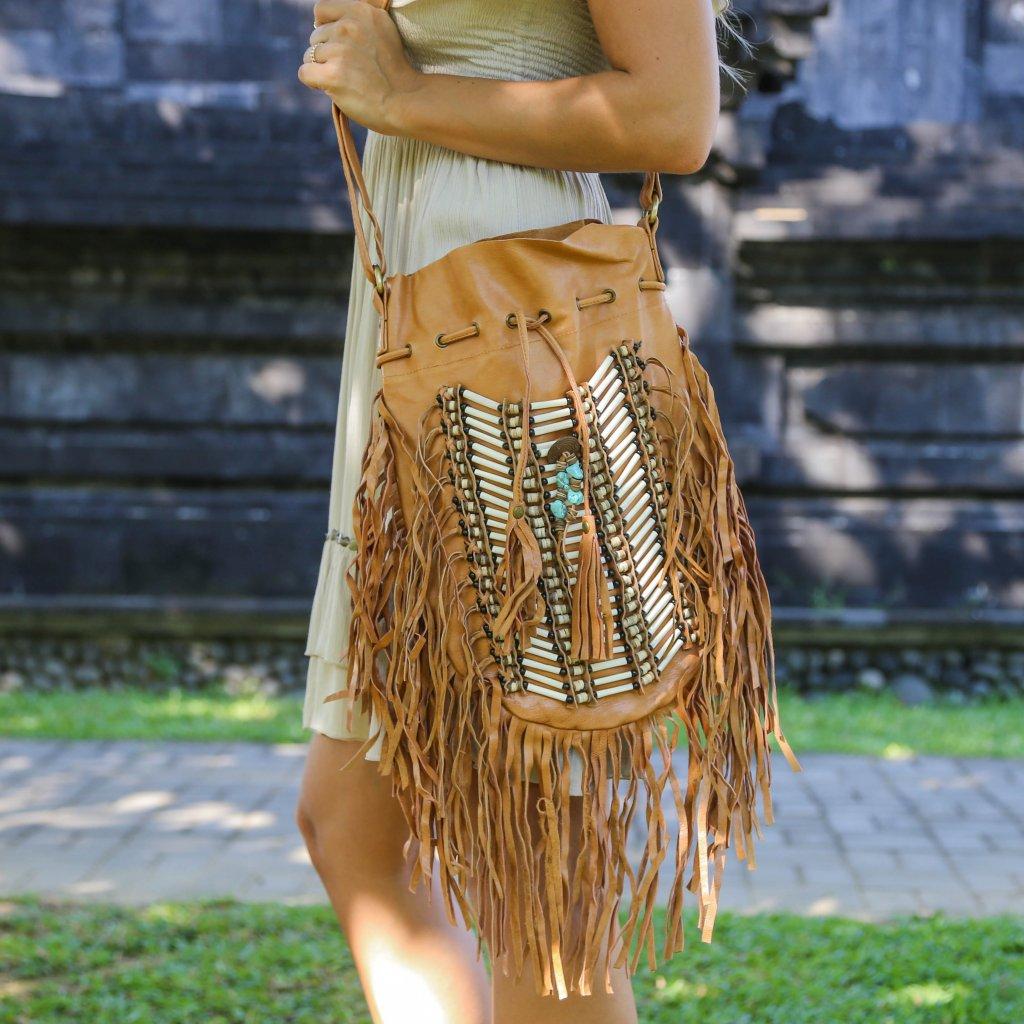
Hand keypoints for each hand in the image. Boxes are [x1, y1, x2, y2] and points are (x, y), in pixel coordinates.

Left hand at [298, 0, 419, 134]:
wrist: (407, 101)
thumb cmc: (395, 74)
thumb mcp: (383, 33)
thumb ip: (357, 24)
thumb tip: (321, 24)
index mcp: (362, 11)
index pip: (321, 9)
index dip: (324, 28)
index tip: (335, 44)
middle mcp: (349, 26)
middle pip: (315, 36)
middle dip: (326, 53)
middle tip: (350, 70)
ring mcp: (340, 50)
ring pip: (309, 55)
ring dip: (322, 70)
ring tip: (347, 81)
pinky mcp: (333, 74)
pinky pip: (305, 73)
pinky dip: (315, 82)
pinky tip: (333, 88)